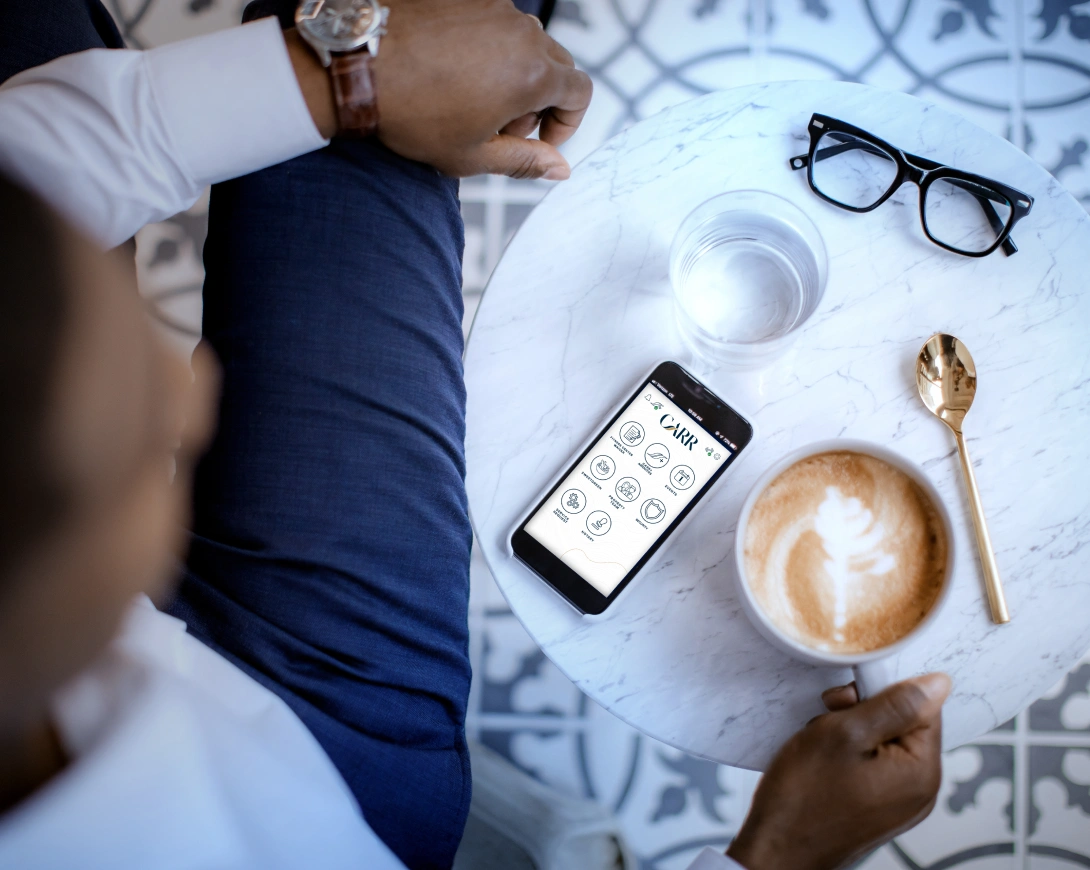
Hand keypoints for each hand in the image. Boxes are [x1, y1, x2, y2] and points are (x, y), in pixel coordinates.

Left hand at [371, 0, 591, 178]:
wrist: (359, 67)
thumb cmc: (411, 114)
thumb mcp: (473, 155)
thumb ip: (526, 161)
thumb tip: (560, 168)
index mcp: (533, 75)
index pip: (581, 93)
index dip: (567, 124)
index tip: (540, 140)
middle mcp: (522, 33)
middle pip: (557, 67)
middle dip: (541, 102)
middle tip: (502, 127)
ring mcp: (495, 9)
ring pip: (526, 44)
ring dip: (516, 75)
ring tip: (474, 100)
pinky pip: (496, 25)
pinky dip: (490, 50)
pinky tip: (455, 73)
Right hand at [726, 673, 951, 869]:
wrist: (776, 851)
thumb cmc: (803, 798)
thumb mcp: (844, 734)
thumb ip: (894, 704)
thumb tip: (938, 683)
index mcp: (921, 773)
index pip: (922, 707)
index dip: (881, 693)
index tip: (846, 702)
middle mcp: (919, 792)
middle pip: (903, 724)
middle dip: (862, 713)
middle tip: (828, 722)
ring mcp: (898, 804)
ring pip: (882, 742)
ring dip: (850, 732)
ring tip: (821, 746)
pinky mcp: (877, 809)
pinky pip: (871, 764)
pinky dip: (846, 754)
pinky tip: (823, 762)